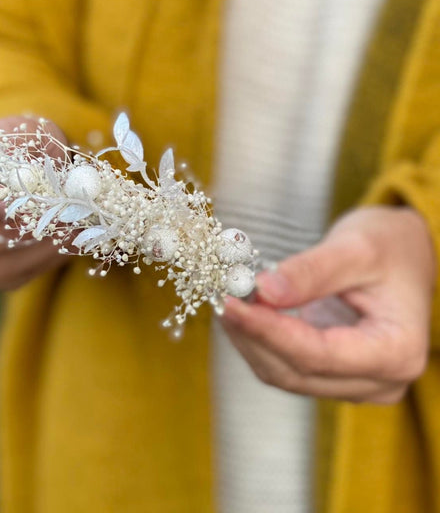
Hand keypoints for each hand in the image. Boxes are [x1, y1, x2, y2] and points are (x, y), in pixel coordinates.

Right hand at [0, 116, 67, 290]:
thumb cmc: (21, 147)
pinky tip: (66, 241)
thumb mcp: (26, 131)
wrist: (30, 171)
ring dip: (33, 249)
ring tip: (69, 228)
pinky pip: (8, 278)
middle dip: (6, 232)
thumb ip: (29, 147)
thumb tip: (34, 176)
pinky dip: (42, 261)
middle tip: (48, 218)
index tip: (10, 196)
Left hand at [221, 206, 436, 403]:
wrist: (406, 254)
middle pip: (296, 371)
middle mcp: (379, 380)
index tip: (231, 304)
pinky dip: (260, 340)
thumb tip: (264, 291)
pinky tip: (243, 312)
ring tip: (228, 300)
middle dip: (252, 335)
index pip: (317, 355)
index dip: (268, 331)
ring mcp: (355, 382)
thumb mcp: (356, 248)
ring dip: (250, 339)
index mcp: (396, 352)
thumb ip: (311, 272)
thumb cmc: (392, 246)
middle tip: (222, 296)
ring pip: (285, 374)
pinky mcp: (334, 373)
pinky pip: (286, 365)